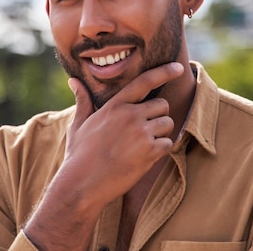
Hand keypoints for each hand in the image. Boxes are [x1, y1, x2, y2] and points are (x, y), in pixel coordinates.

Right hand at [23, 62, 183, 250]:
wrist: (82, 184)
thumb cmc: (79, 155)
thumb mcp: (78, 124)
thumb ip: (83, 100)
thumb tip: (74, 81)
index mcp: (114, 106)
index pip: (144, 81)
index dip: (164, 72)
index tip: (178, 67)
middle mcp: (130, 115)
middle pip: (162, 105)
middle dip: (157, 116)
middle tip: (143, 131)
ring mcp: (141, 133)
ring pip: (168, 124)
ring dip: (160, 134)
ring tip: (141, 146)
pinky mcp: (149, 152)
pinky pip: (168, 144)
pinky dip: (161, 151)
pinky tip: (144, 158)